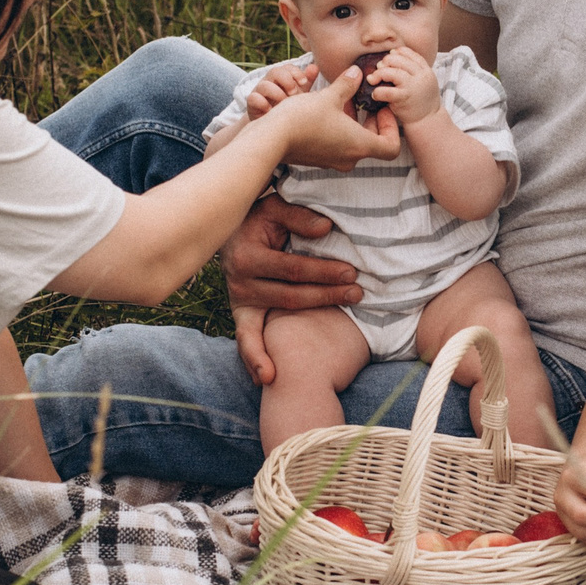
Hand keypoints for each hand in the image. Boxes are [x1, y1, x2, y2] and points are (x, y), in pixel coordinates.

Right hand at [224, 199, 361, 380]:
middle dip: (327, 296)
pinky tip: (268, 378)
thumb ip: (299, 216)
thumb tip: (326, 228)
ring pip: (277, 323)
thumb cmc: (258, 217)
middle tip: (358, 293)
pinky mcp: (242, 313)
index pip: (294, 269)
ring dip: (309, 326)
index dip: (324, 272)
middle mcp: (240, 282)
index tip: (352, 272)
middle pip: (291, 298)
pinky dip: (254, 360)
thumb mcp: (275, 206)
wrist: (227, 229)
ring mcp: (240, 301)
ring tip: (340, 337)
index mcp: (248, 256)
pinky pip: (246, 340)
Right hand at [245, 60, 317, 119]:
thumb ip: (306, 81)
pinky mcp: (251, 103)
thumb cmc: (287, 106)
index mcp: (282, 77)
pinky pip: (253, 98)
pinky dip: (263, 103)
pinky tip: (271, 111)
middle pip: (275, 71)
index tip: (304, 83)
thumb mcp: (299, 94)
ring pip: (264, 85)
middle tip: (294, 93)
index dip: (296, 73)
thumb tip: (315, 67)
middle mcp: (270, 81)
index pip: (288, 68)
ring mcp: (259, 91)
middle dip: (286, 81)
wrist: (271, 125)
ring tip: (284, 104)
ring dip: (276, 93)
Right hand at [266, 72, 398, 171]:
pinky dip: (339, 130)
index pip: (391, 146)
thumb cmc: (303, 118)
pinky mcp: (318, 160)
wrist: (271, 138)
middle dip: (371, 122)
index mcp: (360, 145)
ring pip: (354, 144)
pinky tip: (327, 112)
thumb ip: (347, 84)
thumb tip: (357, 72)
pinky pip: (338, 146)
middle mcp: (349, 158)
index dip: (392, 127)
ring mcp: (332, 161)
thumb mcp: (329, 96)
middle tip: (363, 103)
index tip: (381, 110)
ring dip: (354, 124)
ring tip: (343, 103)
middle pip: (373, 144)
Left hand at [370, 49, 440, 126]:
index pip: (409, 53)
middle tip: (378, 69)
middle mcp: (421, 76)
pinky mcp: (404, 98)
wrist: (428, 122)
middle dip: (385, 62)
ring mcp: (413, 86)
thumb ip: (412, 70)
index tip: (388, 59)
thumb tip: (391, 54)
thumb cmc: (420, 101)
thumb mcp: (422, 82)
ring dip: (378, 74)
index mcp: (426, 70)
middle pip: (398, 59)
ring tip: (372, 80)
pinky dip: (377, 92)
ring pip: (391, 72)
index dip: (396, 53)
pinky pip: (386, 90)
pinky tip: (375, 95)